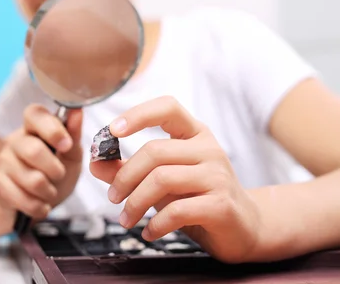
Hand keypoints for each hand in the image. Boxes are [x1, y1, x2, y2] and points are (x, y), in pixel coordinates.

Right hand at [0, 104, 82, 218]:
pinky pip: (22, 198)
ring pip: (31, 179)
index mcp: (34, 126)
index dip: (51, 129)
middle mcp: (15, 140)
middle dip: (54, 169)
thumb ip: (73, 135)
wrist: (37, 200)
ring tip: (50, 191)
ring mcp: (4, 162)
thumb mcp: (71, 154)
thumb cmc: (56, 171)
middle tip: (60, 174)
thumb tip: (77, 112)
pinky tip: (41, 204)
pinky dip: (38, 206)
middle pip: (33, 150)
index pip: (34, 113)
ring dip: (49, 191)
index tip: (66, 145)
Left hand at [90, 96, 262, 263]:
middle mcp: (208, 148)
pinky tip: (149, 232)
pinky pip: (177, 210)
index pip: (167, 107)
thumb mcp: (161, 179)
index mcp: (194, 133)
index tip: (112, 130)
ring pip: (162, 179)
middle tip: (112, 198)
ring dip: (135, 202)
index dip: (138, 114)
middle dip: (125, 176)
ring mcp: (218, 175)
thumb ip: (128, 169)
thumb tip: (95, 163)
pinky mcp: (222, 205)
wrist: (243, 227)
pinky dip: (155, 223)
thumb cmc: (197, 196)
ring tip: (125, 219)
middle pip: (154, 151)